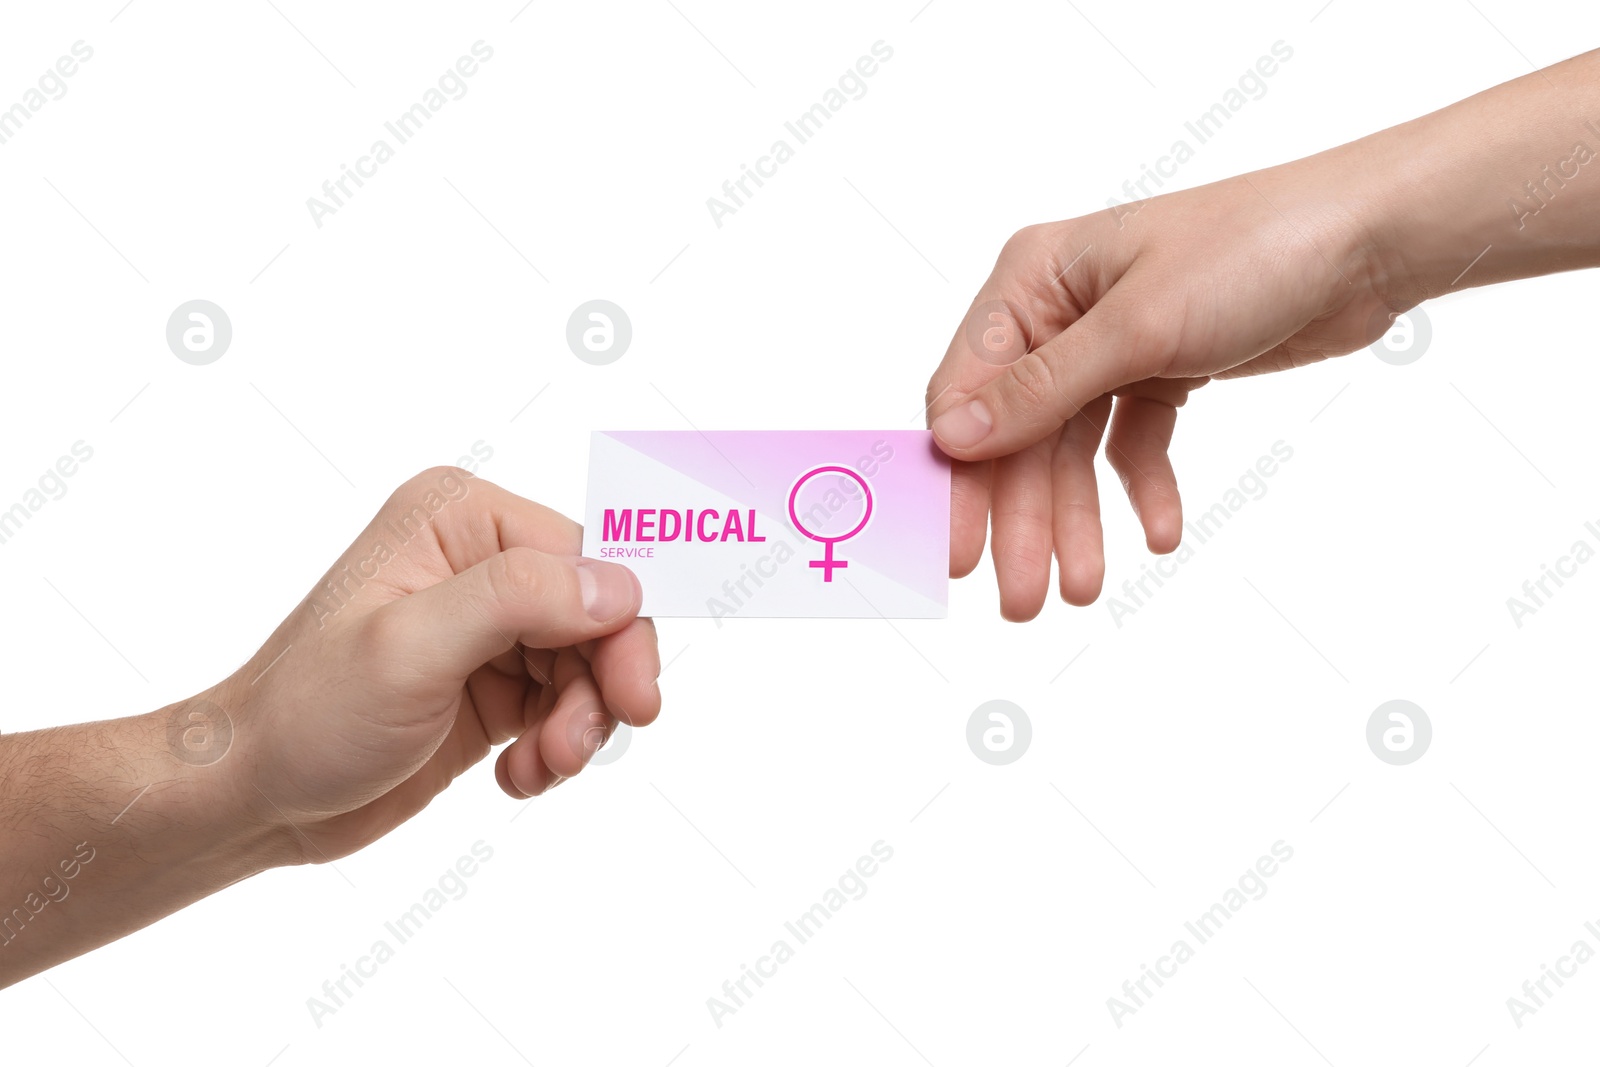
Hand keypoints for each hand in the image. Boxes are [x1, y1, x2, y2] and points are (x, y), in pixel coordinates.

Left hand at [211, 467, 660, 862]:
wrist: (253, 796)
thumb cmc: (307, 715)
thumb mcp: (409, 649)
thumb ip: (516, 600)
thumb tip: (619, 585)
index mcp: (458, 519)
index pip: (584, 559)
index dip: (621, 629)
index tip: (633, 700)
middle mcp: (479, 561)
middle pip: (598, 617)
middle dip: (597, 688)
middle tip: (575, 749)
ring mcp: (487, 626)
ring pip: (588, 668)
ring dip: (576, 727)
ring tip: (541, 769)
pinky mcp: (491, 684)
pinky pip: (565, 706)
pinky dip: (556, 748)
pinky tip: (518, 776)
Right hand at [925, 157, 1404, 618]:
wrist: (1367, 240)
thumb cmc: (1251, 250)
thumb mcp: (1137, 329)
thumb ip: (1041, 390)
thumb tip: (951, 437)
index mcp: (1032, 278)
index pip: (967, 390)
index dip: (960, 475)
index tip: (957, 551)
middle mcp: (1060, 312)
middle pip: (1020, 434)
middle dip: (1025, 518)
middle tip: (1025, 599)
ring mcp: (1110, 346)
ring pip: (1072, 450)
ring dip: (1078, 518)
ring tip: (1084, 590)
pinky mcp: (1161, 372)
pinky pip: (1132, 444)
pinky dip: (1143, 488)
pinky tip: (1162, 533)